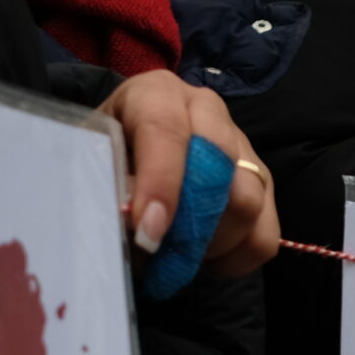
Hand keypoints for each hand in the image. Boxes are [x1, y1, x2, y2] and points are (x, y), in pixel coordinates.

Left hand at [95, 71, 279, 277]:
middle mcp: (207, 111)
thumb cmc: (102, 161)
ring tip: (171, 256)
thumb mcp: (90, 165)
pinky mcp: (261, 185)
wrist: (123, 161)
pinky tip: (200, 259)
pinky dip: (233, 260)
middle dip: (190, 220)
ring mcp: (242, 148)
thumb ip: (108, 186)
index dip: (160, 184)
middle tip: (158, 253)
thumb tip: (133, 221)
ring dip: (208, 243)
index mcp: (157, 94)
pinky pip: (264, 235)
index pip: (166, 130)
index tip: (148, 233)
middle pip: (222, 166)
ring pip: (248, 203)